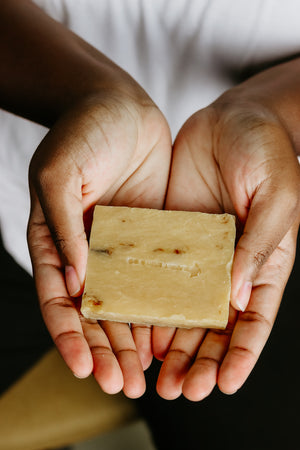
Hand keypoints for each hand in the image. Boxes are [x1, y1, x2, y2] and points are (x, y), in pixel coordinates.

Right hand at [27, 88, 171, 397]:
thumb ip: (62, 228)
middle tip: (122, 383)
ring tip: (145, 373)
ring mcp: (120, 247)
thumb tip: (74, 283)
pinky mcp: (150, 236)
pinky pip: (155, 275)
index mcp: (56, 242)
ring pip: (126, 302)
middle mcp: (87, 252)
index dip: (68, 335)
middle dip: (105, 349)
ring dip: (132, 338)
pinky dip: (160, 304)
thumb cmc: (80, 133)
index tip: (84, 367)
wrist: (119, 105)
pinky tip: (170, 331)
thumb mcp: (59, 176)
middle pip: (93, 312)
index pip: (58, 300)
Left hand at [153, 95, 299, 400]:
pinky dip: (149, 302)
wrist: (232, 119)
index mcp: (262, 262)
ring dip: (172, 341)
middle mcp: (228, 266)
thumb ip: (258, 247)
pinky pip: (157, 274)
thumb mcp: (275, 199)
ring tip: (156, 372)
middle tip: (181, 390)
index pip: (254, 321)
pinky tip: (137, 325)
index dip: (241, 355)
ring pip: (183, 309)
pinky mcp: (171, 236)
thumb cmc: (267, 154)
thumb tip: (235, 298)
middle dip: (200, 360)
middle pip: (215, 326)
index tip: (225, 385)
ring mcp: (197, 254)